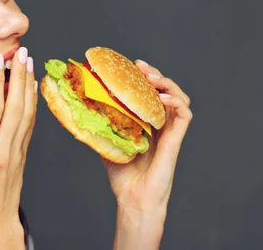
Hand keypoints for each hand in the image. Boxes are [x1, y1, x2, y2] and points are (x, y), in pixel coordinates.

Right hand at [0, 47, 36, 248]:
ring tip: (30, 62)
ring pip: (27, 112)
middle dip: (19, 75)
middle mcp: (4, 147)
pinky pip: (31, 123)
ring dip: (29, 85)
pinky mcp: (23, 153)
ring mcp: (17, 150)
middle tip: (21, 52)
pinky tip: (33, 88)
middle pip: (16, 105)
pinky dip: (33, 103)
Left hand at [102, 59, 192, 215]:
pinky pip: (184, 115)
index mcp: (146, 123)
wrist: (132, 198)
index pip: (150, 93)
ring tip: (153, 79)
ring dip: (168, 84)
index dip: (145, 77)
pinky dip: (176, 102)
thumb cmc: (122, 175)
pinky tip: (162, 98)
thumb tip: (78, 111)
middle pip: (165, 91)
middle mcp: (159, 125)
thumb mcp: (106, 143)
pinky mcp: (175, 140)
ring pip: (179, 98)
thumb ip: (99, 127)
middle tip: (141, 67)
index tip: (132, 65)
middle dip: (155, 75)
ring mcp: (169, 132)